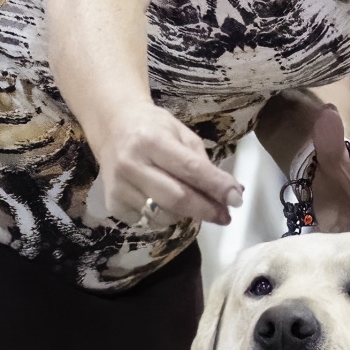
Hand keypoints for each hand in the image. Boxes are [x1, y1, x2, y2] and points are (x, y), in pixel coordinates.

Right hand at [95, 102, 242, 226]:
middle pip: (177, 199)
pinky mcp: (113, 205)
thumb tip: (230, 194)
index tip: (236, 199)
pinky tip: (163, 201)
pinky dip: (165, 216)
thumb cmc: (154, 129)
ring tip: (191, 201)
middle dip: (206, 210)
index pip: (190, 169)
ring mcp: (119, 187)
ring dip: (186, 214)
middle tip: (225, 215)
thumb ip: (204, 164)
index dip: (216, 186)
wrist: (113, 128)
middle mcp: (131, 164)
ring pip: (164, 216)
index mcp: (151, 141)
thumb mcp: (182, 135)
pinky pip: (149, 221)